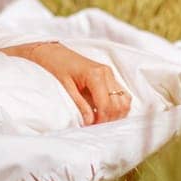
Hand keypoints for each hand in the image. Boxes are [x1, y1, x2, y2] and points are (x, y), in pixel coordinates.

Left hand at [7, 41, 130, 125]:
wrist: (55, 53)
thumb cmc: (58, 68)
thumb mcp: (67, 88)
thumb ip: (80, 105)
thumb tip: (90, 122)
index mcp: (96, 75)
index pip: (106, 103)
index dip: (102, 119)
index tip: (93, 127)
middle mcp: (107, 73)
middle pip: (118, 104)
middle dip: (110, 118)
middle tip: (97, 126)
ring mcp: (110, 73)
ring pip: (125, 100)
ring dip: (116, 113)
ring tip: (102, 120)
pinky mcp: (110, 76)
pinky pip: (122, 94)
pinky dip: (118, 106)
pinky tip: (107, 112)